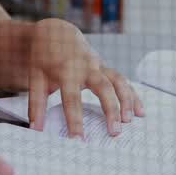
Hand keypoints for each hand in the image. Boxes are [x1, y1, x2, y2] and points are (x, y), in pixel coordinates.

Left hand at [23, 19, 144, 138]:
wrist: (55, 34)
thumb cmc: (43, 58)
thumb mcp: (35, 78)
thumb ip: (36, 104)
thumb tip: (35, 129)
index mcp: (65, 70)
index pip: (71, 98)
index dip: (74, 120)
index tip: (78, 140)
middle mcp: (86, 66)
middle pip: (102, 87)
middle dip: (110, 109)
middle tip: (115, 132)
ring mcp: (99, 65)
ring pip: (118, 80)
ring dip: (127, 100)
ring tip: (130, 122)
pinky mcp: (106, 68)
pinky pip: (123, 81)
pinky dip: (133, 95)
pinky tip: (141, 112)